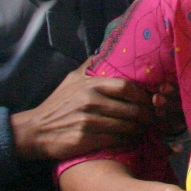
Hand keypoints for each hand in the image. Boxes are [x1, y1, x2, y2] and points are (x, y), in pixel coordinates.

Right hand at [11, 62, 155, 160]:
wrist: (35, 131)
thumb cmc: (57, 105)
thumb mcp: (71, 79)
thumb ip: (90, 66)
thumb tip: (106, 49)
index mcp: (90, 85)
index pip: (126, 86)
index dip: (143, 95)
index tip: (150, 100)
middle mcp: (90, 101)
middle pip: (131, 108)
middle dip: (147, 115)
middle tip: (155, 118)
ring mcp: (88, 121)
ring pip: (127, 126)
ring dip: (140, 129)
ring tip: (146, 129)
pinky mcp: (86, 139)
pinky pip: (117, 140)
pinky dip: (129, 140)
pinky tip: (133, 139)